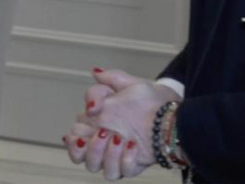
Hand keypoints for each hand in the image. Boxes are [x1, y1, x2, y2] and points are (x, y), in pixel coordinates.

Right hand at [65, 68, 179, 179]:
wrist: (171, 116)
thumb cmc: (150, 101)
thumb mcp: (130, 84)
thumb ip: (111, 78)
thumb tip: (95, 72)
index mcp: (96, 124)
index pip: (73, 136)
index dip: (75, 135)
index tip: (90, 121)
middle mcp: (103, 143)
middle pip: (81, 157)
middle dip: (89, 147)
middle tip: (103, 133)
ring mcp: (116, 156)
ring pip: (97, 167)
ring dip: (106, 154)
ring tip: (119, 138)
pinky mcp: (131, 166)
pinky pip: (122, 171)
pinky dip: (126, 160)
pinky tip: (134, 146)